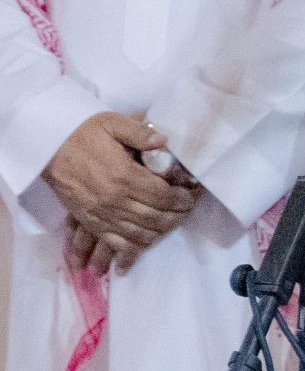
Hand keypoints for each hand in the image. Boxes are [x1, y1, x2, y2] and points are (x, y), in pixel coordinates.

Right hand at [43, 113, 197, 266]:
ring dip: (160, 231)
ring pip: (138, 233)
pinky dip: (133, 247)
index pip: (163, 196)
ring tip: (172, 223)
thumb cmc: (83, 134)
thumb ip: (140, 132)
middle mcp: (114, 199)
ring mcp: (100, 213)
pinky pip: (114, 242)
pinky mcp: (89, 221)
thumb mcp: (113, 123)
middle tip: (187, 211)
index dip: (182, 199)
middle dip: (176, 216)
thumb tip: (165, 140)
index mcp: (124, 176)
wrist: (47, 148)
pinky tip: (146, 241)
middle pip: (155, 217)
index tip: (191, 197)